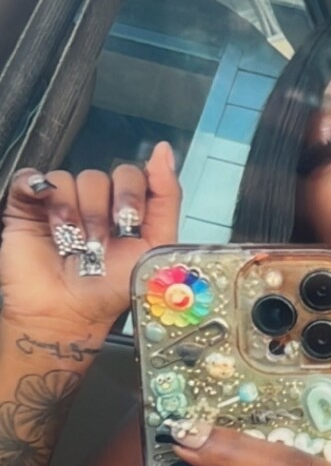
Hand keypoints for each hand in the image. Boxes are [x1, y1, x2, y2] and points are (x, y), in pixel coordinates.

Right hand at [0, 142, 180, 333]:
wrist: (68, 314)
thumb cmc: (112, 286)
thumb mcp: (156, 243)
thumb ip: (167, 196)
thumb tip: (163, 151)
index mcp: (127, 208)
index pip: (134, 174)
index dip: (132, 194)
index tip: (130, 221)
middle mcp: (96, 202)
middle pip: (103, 175)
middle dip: (103, 211)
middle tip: (99, 242)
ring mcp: (62, 202)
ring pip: (71, 179)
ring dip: (74, 216)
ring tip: (73, 245)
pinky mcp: (28, 206)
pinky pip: (32, 178)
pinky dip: (40, 192)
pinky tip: (49, 219)